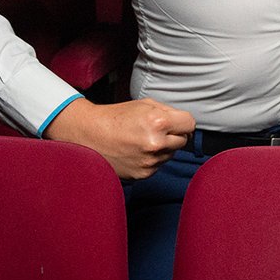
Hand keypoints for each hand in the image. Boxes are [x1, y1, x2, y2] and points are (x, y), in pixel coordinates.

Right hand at [44, 96, 193, 179]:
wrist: (89, 135)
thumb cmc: (117, 117)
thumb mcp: (145, 105)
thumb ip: (169, 113)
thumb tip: (187, 124)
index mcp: (159, 123)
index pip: (190, 124)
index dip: (183, 122)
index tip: (177, 122)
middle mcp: (156, 144)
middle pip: (183, 140)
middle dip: (174, 134)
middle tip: (157, 130)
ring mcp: (149, 162)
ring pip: (171, 154)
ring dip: (163, 148)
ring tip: (142, 139)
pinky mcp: (142, 174)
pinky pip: (158, 165)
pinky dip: (152, 158)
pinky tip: (136, 150)